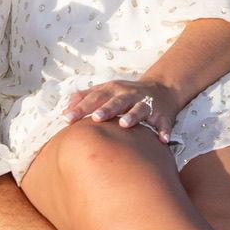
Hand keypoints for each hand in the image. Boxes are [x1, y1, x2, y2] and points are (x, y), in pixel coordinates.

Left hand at [59, 78, 179, 143]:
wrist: (161, 89)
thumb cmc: (126, 94)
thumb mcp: (106, 90)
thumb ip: (85, 97)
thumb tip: (64, 109)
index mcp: (113, 90)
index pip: (95, 98)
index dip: (81, 108)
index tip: (67, 119)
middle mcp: (129, 95)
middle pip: (117, 101)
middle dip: (107, 109)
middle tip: (96, 118)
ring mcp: (147, 104)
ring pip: (139, 109)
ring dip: (132, 116)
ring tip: (124, 124)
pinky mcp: (163, 115)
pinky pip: (164, 123)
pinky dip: (164, 130)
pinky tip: (162, 140)